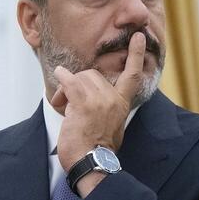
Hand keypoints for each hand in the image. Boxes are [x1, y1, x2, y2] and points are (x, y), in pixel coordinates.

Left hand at [51, 33, 146, 175]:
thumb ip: (106, 109)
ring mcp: (99, 100)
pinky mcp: (83, 104)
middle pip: (92, 74)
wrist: (92, 163)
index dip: (136, 54)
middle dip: (78, 84)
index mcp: (122, 104)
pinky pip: (70, 81)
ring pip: (79, 78)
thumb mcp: (110, 126)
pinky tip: (59, 75)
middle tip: (68, 102)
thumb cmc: (96, 150)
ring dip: (66, 89)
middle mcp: (113, 99)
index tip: (140, 36)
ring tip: (62, 106)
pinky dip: (62, 77)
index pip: (133, 74)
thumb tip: (91, 102)